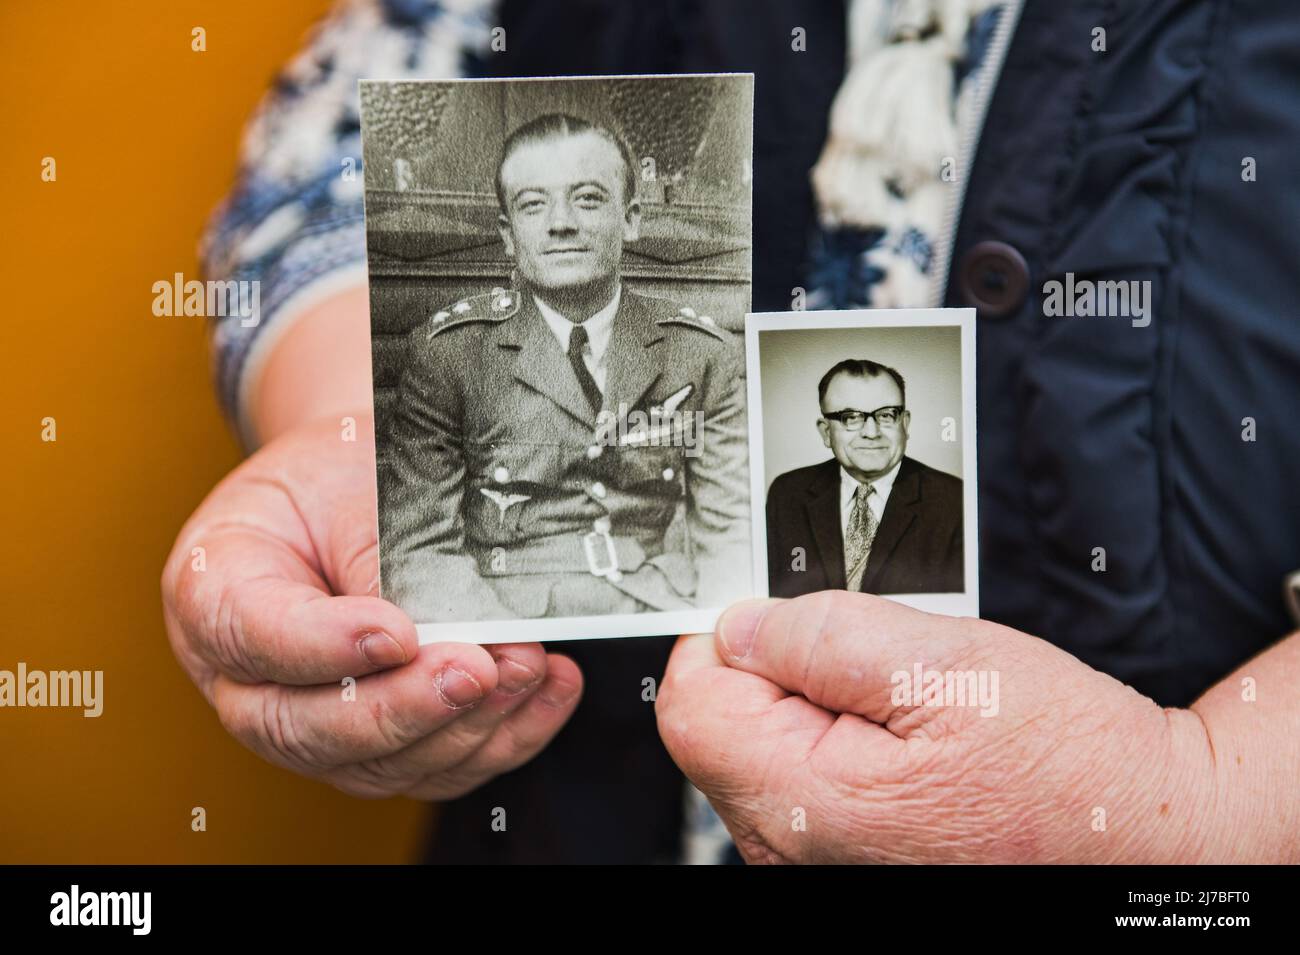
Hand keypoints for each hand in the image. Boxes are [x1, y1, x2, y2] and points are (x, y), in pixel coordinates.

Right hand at [161, 412, 581, 799]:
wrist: (352, 489)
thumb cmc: (339, 479)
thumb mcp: (351, 485)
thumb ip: (382, 560)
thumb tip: (445, 629)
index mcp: (214, 593)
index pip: (257, 637)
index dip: (327, 647)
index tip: (396, 633)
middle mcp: (249, 681)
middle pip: (309, 730)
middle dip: (405, 708)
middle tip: (476, 669)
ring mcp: (311, 725)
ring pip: (379, 766)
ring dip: (465, 728)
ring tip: (525, 667)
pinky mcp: (378, 748)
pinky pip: (435, 770)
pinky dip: (501, 739)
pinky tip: (547, 691)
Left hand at [657, 592, 1218, 863]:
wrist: (1145, 838)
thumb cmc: (1067, 765)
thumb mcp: (946, 665)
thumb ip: (823, 638)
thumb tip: (741, 626)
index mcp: (804, 804)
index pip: (694, 701)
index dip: (733, 638)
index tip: (788, 617)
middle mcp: (792, 849)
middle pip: (726, 722)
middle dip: (788, 668)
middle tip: (885, 664)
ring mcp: (816, 861)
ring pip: (766, 744)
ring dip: (823, 700)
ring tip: (912, 703)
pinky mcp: (845, 857)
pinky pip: (805, 774)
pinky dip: (846, 735)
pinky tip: (912, 735)